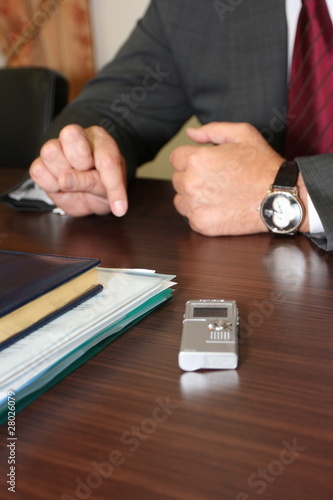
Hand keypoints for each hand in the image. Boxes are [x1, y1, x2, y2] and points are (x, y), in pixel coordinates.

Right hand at [29, 124, 127, 216]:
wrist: (90, 197)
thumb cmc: (103, 186)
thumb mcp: (108, 190)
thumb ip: (92, 183)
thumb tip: (64, 180)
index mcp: (101, 140)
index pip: (106, 157)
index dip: (112, 184)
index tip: (119, 207)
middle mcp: (77, 138)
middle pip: (70, 134)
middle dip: (80, 161)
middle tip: (87, 173)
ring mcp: (56, 149)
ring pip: (50, 151)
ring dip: (63, 174)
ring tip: (74, 183)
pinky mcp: (40, 165)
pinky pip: (37, 171)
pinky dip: (50, 183)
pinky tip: (61, 186)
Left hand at [170, 122, 306, 235]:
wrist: (280, 198)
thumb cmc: (263, 165)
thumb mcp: (243, 134)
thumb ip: (212, 130)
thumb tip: (190, 133)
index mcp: (197, 159)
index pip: (175, 158)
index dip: (192, 159)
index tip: (207, 165)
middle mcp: (191, 183)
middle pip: (177, 179)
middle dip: (192, 177)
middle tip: (217, 179)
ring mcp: (194, 206)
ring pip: (180, 199)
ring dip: (193, 196)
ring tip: (217, 194)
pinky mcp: (201, 224)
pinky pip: (190, 217)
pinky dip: (201, 213)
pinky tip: (220, 207)